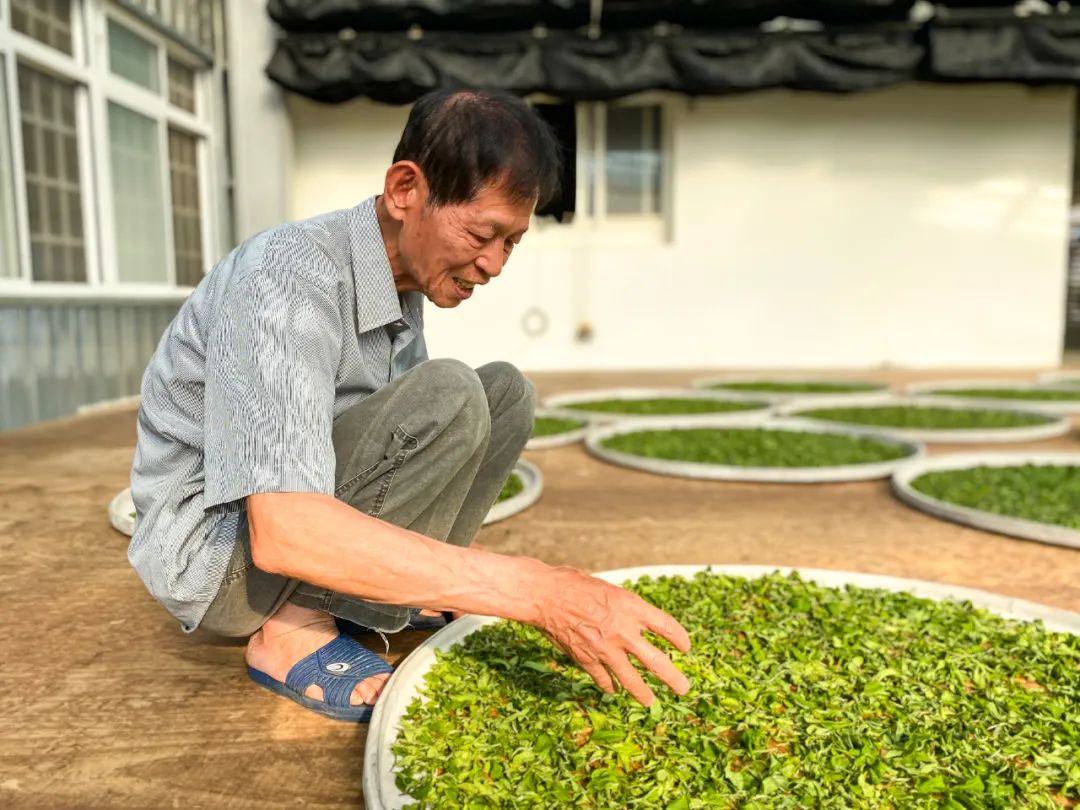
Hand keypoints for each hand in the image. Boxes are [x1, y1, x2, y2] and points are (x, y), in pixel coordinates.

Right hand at [531, 565, 690, 705]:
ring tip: (651, 703)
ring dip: (643, 693)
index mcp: (631, 607)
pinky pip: (603, 679)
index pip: (666, 626)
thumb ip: (626, 610)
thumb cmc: (575, 584)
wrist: (545, 595)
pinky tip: (612, 690)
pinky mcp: (587, 659)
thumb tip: (639, 626)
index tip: (686, 647)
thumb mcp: (609, 590)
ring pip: (631, 679)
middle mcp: (623, 631)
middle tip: (683, 688)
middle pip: (656, 661)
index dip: (679, 638)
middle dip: (672, 678)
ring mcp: (605, 649)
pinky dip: (608, 685)